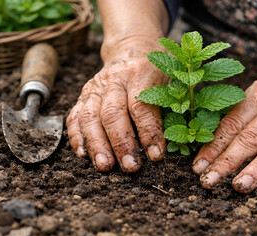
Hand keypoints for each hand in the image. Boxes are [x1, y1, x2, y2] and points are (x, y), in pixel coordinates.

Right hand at [67, 38, 167, 171]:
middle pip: (112, 113)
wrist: (131, 48)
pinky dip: (77, 137)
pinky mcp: (83, 95)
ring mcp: (95, 87)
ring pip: (89, 116)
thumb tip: (182, 137)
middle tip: (130, 166)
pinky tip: (83, 154)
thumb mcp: (173, 76)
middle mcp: (114, 79)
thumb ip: (175, 102)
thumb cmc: (157, 68)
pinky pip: (75, 116)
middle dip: (121, 143)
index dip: (148, 132)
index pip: (141, 106)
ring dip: (96, 144)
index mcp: (140, 72)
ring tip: (105, 166)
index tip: (156, 156)